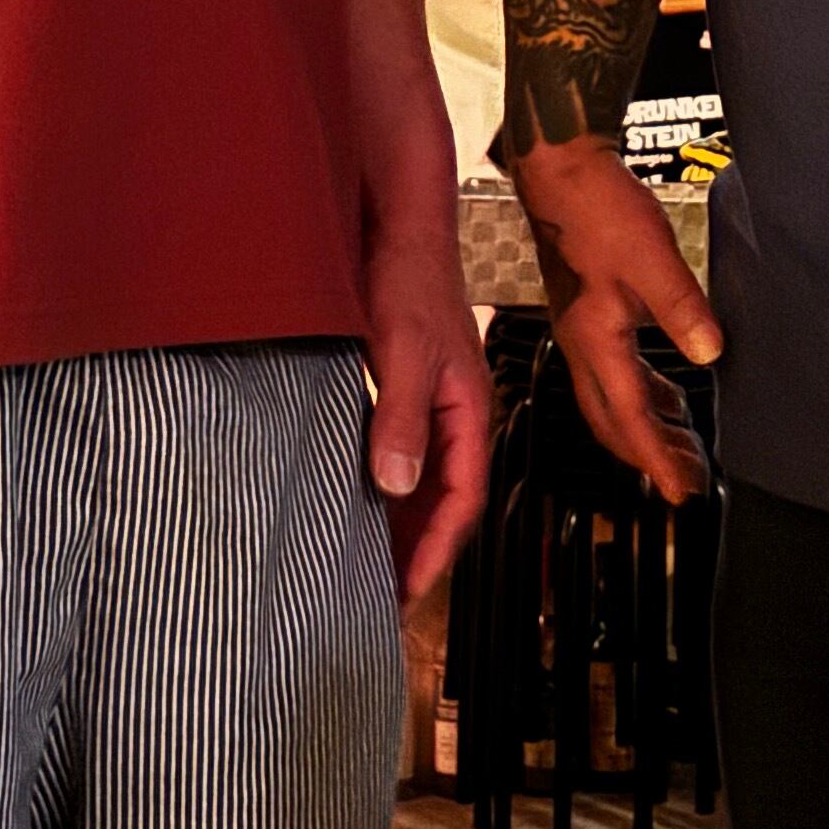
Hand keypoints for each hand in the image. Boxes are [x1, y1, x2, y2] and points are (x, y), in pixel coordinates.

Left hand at [362, 226, 494, 604]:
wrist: (401, 227)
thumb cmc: (412, 278)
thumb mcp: (403, 350)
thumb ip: (402, 418)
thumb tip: (397, 485)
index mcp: (471, 412)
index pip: (463, 502)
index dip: (436, 552)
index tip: (408, 592)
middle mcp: (458, 416)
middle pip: (446, 502)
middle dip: (419, 553)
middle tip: (383, 601)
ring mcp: (436, 406)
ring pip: (424, 484)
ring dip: (402, 527)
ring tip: (368, 570)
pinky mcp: (409, 395)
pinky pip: (404, 458)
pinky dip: (385, 492)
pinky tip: (357, 507)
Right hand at [508, 139, 722, 504]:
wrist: (560, 171)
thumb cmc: (597, 209)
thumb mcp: (652, 259)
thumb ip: (683, 309)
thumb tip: (710, 355)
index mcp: (593, 340)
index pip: (627, 417)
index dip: (655, 458)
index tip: (679, 490)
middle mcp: (581, 343)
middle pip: (611, 420)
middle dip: (648, 454)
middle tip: (684, 479)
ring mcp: (581, 328)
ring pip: (611, 398)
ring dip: (646, 425)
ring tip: (683, 445)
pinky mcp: (587, 311)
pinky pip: (614, 371)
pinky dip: (641, 392)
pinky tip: (666, 389)